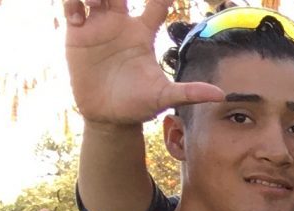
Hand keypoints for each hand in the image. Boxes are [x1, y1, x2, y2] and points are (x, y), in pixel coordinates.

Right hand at [62, 0, 221, 124]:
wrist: (108, 116)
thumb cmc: (138, 104)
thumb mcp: (163, 97)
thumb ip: (189, 92)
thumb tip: (221, 95)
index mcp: (144, 33)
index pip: (157, 3)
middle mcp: (122, 25)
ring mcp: (99, 27)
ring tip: (94, 2)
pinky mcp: (77, 35)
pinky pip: (72, 7)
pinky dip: (72, 4)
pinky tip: (77, 18)